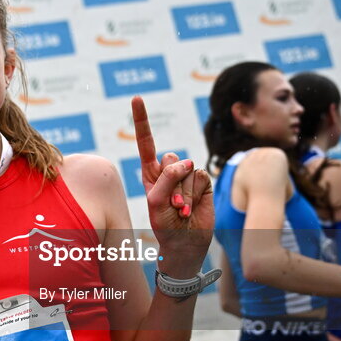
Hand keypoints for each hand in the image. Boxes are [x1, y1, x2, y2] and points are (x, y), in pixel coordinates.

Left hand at [131, 97, 213, 272]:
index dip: (142, 120)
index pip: (146, 143)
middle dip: (171, 182)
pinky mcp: (203, 182)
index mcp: (150, 173)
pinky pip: (201, 176)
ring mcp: (187, 176)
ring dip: (184, 192)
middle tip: (170, 204)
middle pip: (171, 158)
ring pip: (188, 168)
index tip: (137, 98)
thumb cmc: (164, 225)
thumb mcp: (156, 202)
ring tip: (180, 209)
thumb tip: (187, 162)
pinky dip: (195, 193)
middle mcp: (168, 171)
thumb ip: (166, 178)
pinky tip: (191, 207)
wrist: (184, 243)